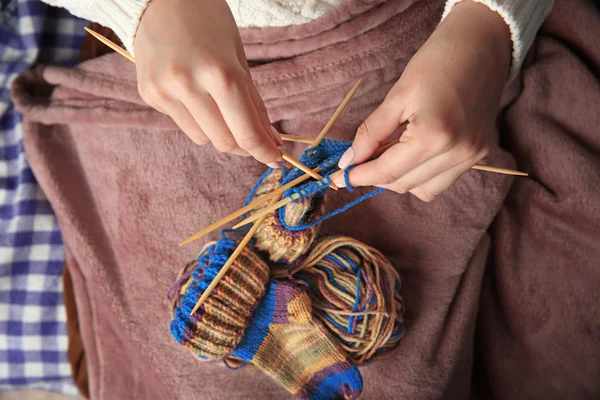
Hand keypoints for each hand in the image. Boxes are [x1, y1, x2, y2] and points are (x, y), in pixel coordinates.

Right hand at [134, 0, 281, 166]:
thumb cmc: (207, 19)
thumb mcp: (238, 57)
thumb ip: (252, 102)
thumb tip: (268, 138)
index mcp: (220, 73)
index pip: (246, 132)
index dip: (264, 151)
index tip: (275, 158)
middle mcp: (189, 85)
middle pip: (225, 142)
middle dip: (245, 147)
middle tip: (256, 142)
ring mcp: (165, 91)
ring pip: (203, 138)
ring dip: (221, 134)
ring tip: (224, 112)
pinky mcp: (149, 94)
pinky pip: (182, 123)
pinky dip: (198, 119)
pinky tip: (197, 97)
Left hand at [333, 0, 511, 200]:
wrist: (483, 43)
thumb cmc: (437, 61)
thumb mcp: (397, 96)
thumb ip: (371, 133)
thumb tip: (349, 161)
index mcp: (434, 137)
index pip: (387, 172)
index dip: (359, 177)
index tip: (340, 177)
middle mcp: (457, 153)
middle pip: (404, 185)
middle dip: (377, 177)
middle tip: (360, 161)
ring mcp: (473, 156)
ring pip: (424, 190)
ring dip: (400, 180)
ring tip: (388, 154)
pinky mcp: (481, 153)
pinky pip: (443, 180)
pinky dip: (422, 175)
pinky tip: (412, 154)